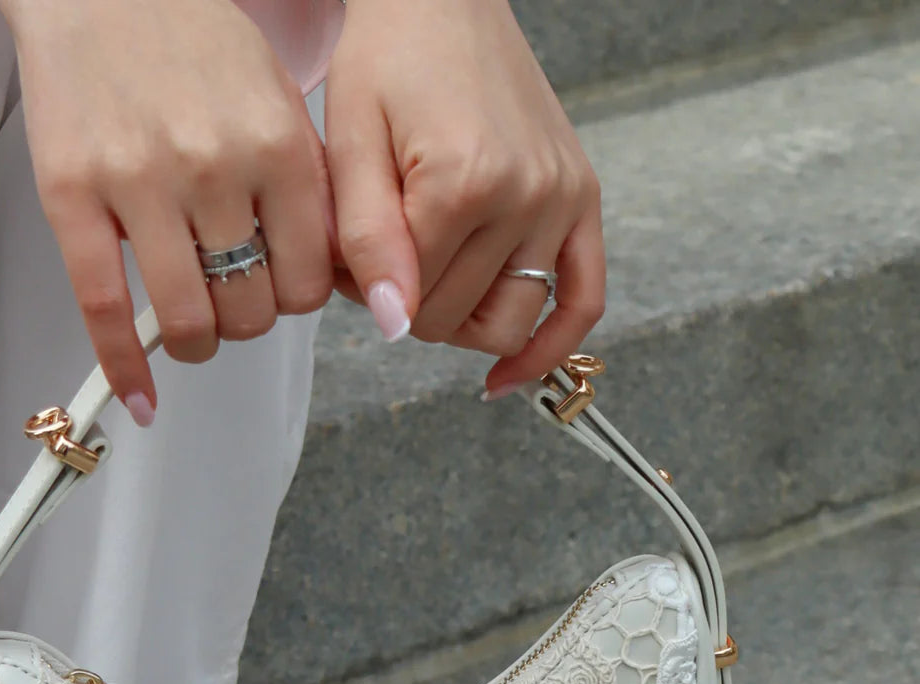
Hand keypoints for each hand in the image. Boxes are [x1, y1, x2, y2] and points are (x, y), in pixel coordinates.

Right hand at [2, 0, 335, 424]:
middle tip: (229, 304)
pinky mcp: (73, 195)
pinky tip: (138, 394)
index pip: (309, 280)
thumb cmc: (188, 33)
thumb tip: (317, 271)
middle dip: (245, 321)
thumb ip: (300, 183)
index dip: (296, 301)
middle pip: (252, 309)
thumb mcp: (274, 95)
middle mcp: (214, 167)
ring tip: (190, 328)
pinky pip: (104, 309)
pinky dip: (125, 367)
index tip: (279, 293)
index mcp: (276, 144)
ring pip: (189, 321)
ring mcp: (139, 183)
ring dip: (196, 344)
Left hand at [325, 0, 604, 397]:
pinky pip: (583, 300)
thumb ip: (365, 240)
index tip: (349, 258)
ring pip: (507, 323)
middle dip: (409, 305)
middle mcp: (526, 194)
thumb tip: (393, 324)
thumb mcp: (350, 143)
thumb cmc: (389, 58)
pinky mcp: (583, 199)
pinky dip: (549, 347)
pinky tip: (510, 377)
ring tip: (429, 276)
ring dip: (461, 321)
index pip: (410, 302)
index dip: (368, 294)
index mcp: (463, 181)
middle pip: (455, 321)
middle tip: (382, 259)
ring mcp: (562, 199)